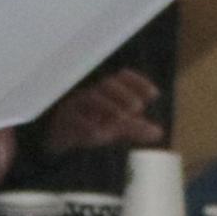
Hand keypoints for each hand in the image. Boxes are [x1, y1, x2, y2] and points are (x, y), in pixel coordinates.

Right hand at [42, 68, 163, 156]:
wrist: (58, 137)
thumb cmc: (89, 124)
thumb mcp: (115, 127)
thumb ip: (135, 128)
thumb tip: (158, 132)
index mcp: (106, 93)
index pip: (122, 78)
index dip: (138, 82)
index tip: (154, 94)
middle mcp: (92, 95)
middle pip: (108, 85)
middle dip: (124, 94)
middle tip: (137, 107)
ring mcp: (76, 106)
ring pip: (90, 98)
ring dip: (108, 107)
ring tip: (121, 118)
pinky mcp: (63, 121)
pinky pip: (74, 119)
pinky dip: (86, 125)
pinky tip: (98, 133)